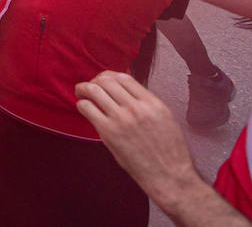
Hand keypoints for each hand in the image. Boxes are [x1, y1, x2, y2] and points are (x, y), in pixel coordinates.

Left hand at [75, 72, 203, 210]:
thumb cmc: (169, 151)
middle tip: (89, 88)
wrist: (170, 176)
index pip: (124, 77)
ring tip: (81, 93)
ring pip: (93, 90)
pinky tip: (84, 109)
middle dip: (95, 80)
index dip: (109, 76)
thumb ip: (146, 103)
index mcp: (153, 103)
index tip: (103, 81)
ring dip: (83, 89)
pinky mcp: (109, 132)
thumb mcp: (165, 119)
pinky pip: (87, 108)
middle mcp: (137, 107)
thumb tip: (125, 91)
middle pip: (106, 80)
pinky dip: (82, 105)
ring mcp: (122, 119)